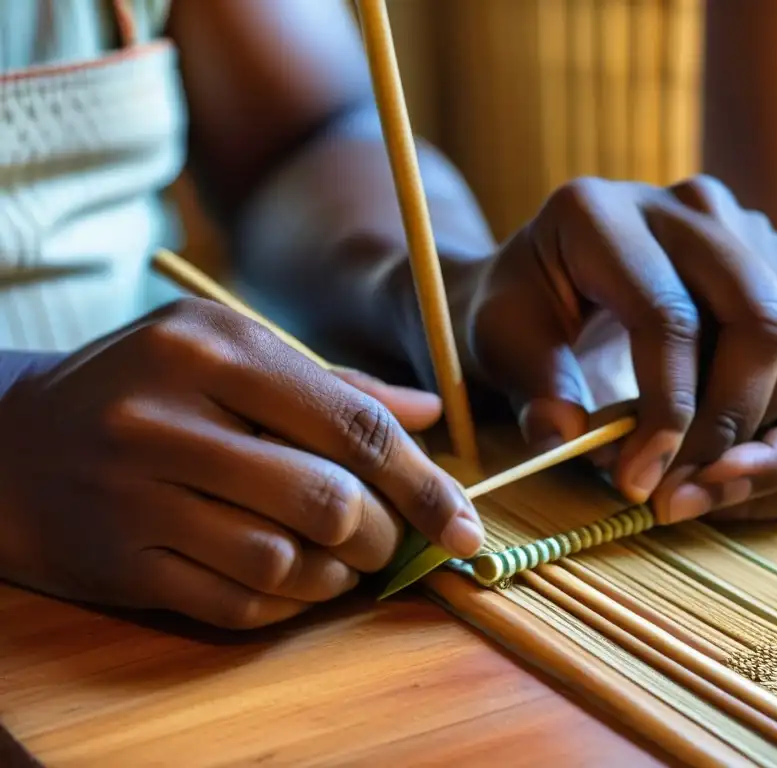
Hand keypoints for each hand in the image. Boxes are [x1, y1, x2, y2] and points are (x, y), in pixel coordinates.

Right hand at [0, 299, 482, 628]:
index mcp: (213, 347)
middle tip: (394, 541)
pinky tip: (295, 583)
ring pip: (286, 562)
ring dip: (338, 575)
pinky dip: (289, 605)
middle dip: (386, 536)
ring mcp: (136, 493)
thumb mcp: (229, 355)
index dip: (424, 483)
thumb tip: (431, 416)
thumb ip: (335, 385)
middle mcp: (169, 416)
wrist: (8, 442)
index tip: (466, 525)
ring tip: (344, 561)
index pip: (351, 424)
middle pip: (329, 501)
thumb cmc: (145, 388)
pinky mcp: (117, 561)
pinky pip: (237, 605)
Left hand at [468, 175, 776, 522]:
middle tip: (679, 493)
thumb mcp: (499, 338)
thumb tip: (566, 439)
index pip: (670, 316)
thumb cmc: (522, 309)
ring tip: (705, 492)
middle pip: (770, 325)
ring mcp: (761, 245)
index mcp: (610, 214)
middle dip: (730, 429)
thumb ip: (531, 383)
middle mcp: (701, 212)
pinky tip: (738, 477)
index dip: (665, 413)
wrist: (554, 279)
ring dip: (774, 446)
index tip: (639, 483)